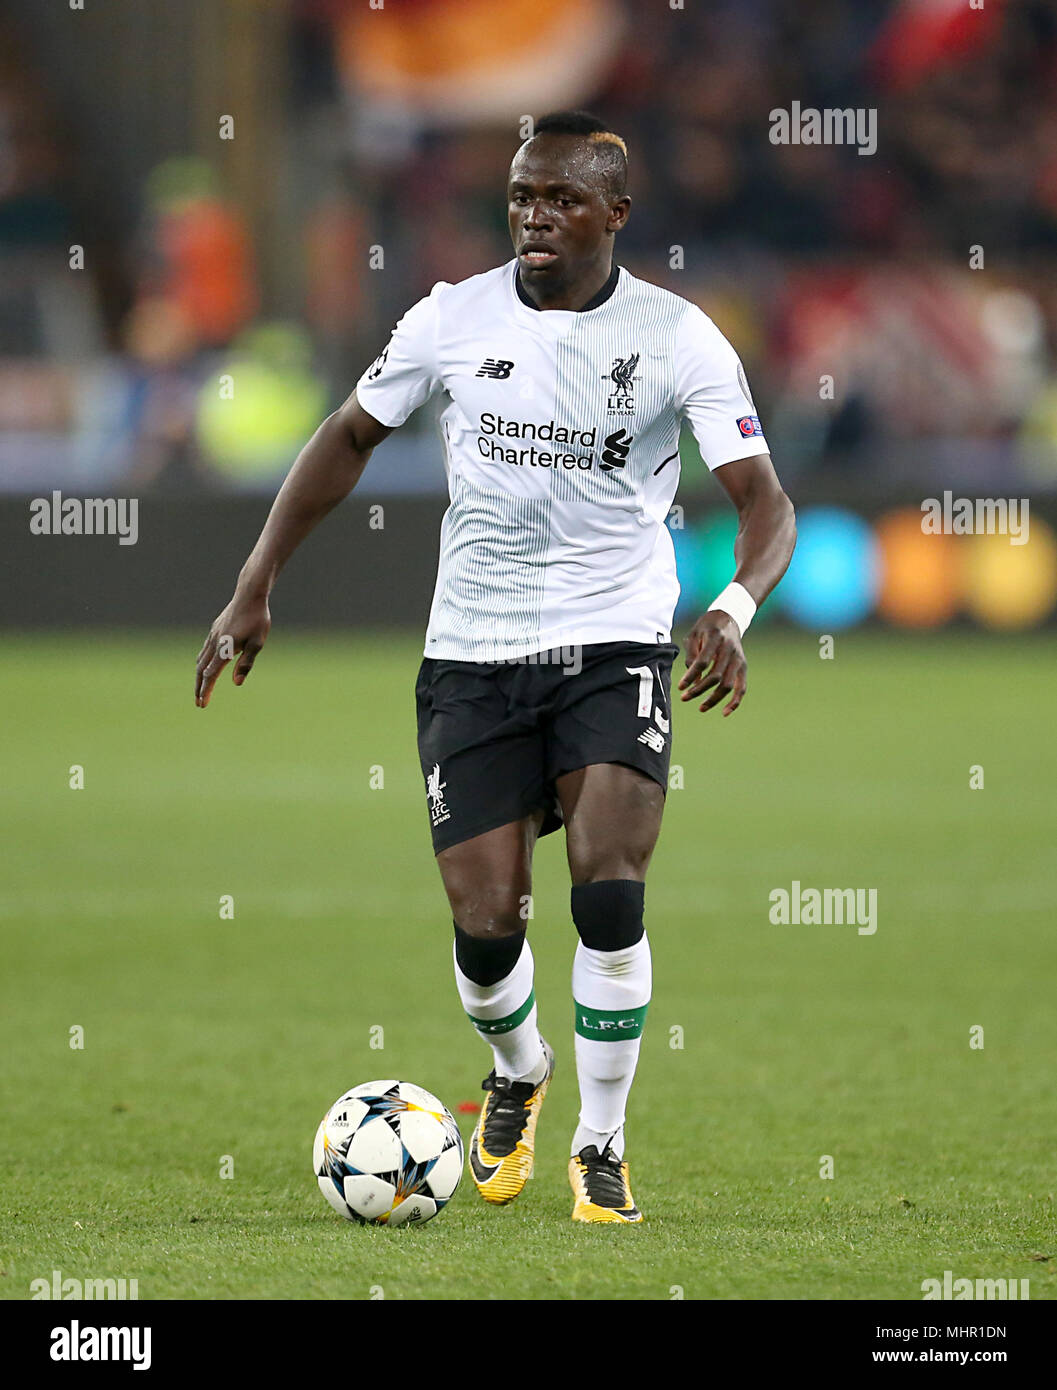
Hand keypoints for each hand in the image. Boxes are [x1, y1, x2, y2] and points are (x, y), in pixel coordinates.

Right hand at [194, 590, 270, 707]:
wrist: (249, 594)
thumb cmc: (257, 619)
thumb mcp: (257, 643)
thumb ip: (246, 663)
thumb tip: (236, 682)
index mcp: (225, 648)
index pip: (212, 674)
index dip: (206, 690)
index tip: (202, 703)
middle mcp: (215, 642)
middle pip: (202, 670)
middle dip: (199, 687)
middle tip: (198, 702)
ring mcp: (213, 635)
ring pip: (201, 660)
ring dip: (200, 676)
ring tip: (200, 688)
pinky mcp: (215, 629)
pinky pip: (204, 650)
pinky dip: (202, 662)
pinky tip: (205, 666)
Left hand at [678, 611, 746, 715]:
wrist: (729, 618)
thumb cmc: (706, 628)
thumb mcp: (693, 634)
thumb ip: (691, 655)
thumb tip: (692, 680)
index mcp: (715, 638)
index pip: (703, 662)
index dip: (691, 677)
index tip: (680, 687)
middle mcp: (730, 649)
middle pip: (715, 676)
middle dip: (699, 690)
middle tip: (684, 698)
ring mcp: (738, 659)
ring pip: (728, 685)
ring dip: (714, 699)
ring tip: (701, 707)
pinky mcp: (743, 666)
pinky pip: (742, 687)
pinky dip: (735, 701)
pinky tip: (724, 712)